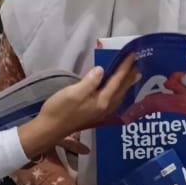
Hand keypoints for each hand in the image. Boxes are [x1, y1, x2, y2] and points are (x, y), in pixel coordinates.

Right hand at [18, 57, 139, 158]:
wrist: (48, 129)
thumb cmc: (58, 109)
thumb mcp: (73, 93)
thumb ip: (89, 82)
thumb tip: (102, 70)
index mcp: (101, 101)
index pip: (117, 81)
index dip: (125, 67)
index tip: (133, 55)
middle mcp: (105, 108)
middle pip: (121, 89)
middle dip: (130, 76)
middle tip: (137, 64)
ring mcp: (100, 113)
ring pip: (119, 96)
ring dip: (126, 85)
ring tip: (132, 76)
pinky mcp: (94, 115)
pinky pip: (113, 101)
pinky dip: (119, 93)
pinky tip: (117, 91)